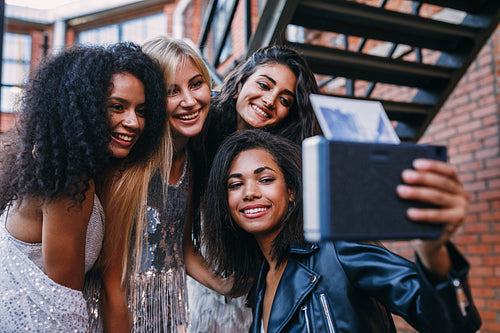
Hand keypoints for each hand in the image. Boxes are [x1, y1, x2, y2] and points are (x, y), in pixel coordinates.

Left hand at [396, 158, 469, 277]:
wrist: (427, 239)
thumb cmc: (421, 209)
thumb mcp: (421, 197)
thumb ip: (417, 184)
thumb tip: (399, 173)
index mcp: (455, 184)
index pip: (448, 170)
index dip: (433, 165)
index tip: (415, 163)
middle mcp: (461, 196)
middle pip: (442, 183)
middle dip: (422, 178)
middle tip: (404, 175)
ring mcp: (460, 211)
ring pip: (439, 198)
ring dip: (418, 193)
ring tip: (401, 191)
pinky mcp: (453, 225)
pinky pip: (437, 217)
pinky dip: (423, 214)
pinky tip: (409, 212)